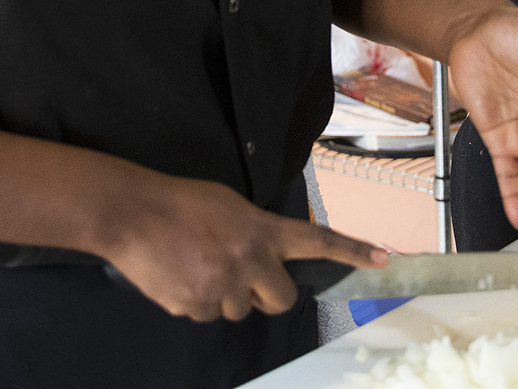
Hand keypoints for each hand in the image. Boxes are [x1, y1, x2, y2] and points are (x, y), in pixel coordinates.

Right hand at [99, 171, 385, 321]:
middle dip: (268, 295)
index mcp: (262, 231)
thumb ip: (255, 232)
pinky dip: (198, 301)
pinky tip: (180, 275)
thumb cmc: (182, 202)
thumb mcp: (230, 205)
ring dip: (228, 296)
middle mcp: (250, 263)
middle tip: (245, 277)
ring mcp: (223, 289)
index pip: (317, 241)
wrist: (134, 215)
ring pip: (239, 310)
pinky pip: (206, 314)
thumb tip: (260, 258)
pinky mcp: (195, 308)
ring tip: (199, 265)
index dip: (352, 252)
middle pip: (281, 300)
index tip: (383, 260)